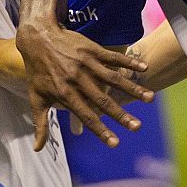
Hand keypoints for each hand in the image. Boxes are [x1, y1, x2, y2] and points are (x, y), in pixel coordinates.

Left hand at [16, 20, 150, 150]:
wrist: (38, 38)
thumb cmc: (36, 71)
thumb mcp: (36, 98)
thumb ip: (41, 125)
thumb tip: (37, 149)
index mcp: (65, 94)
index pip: (86, 116)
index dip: (100, 131)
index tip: (115, 143)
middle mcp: (78, 80)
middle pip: (103, 100)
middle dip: (121, 115)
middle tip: (137, 127)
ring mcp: (87, 64)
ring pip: (113, 79)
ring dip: (132, 89)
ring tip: (149, 98)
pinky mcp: (93, 50)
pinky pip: (114, 58)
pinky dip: (129, 63)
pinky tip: (144, 69)